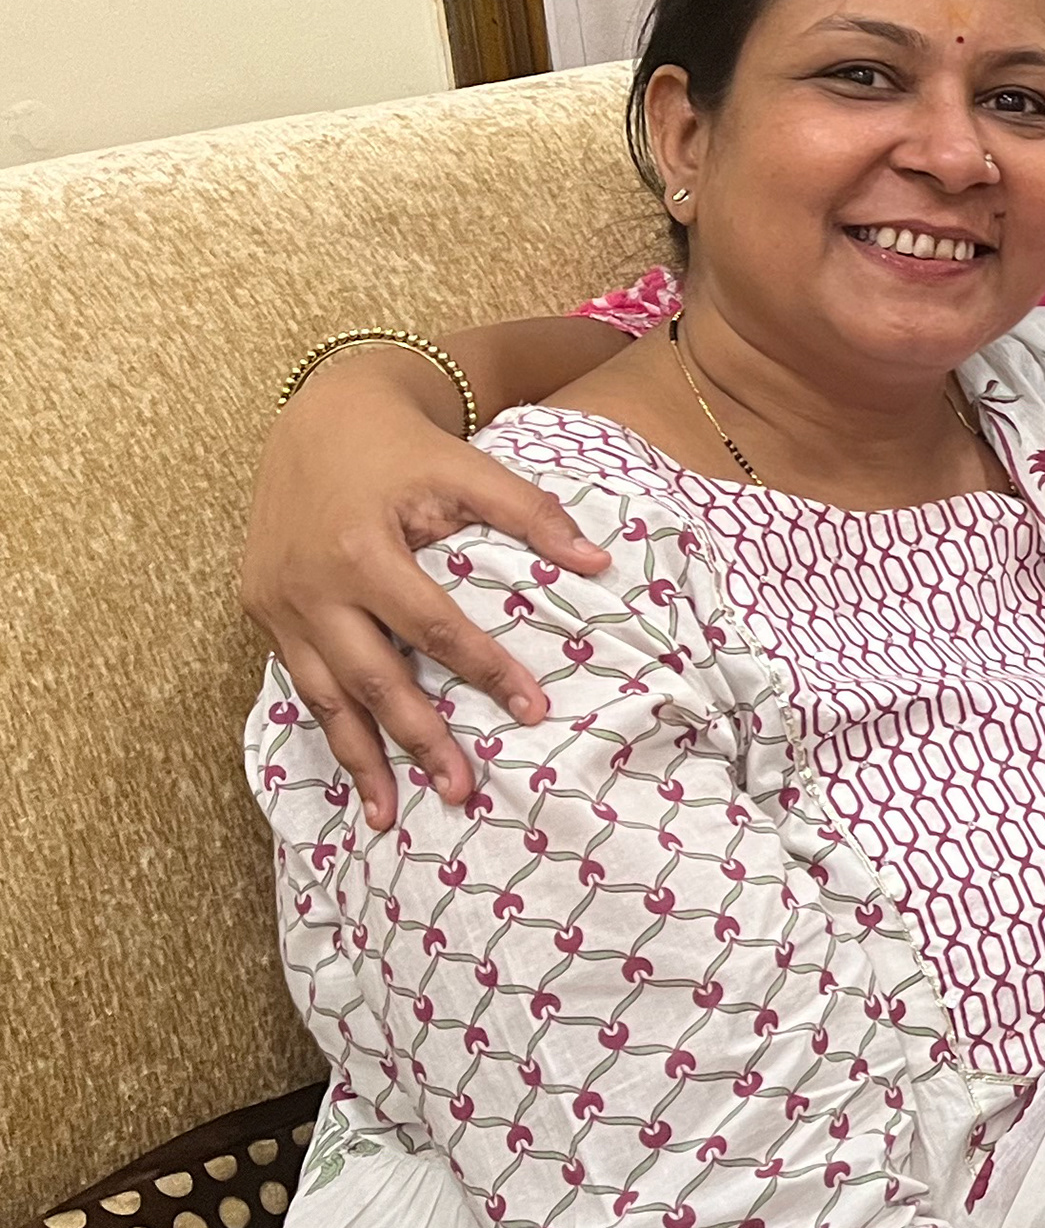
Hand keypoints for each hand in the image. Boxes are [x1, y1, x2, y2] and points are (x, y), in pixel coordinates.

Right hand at [238, 354, 609, 830]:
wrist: (320, 413)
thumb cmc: (404, 446)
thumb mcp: (469, 465)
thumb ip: (532, 513)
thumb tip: (599, 564)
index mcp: (361, 550)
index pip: (435, 628)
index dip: (485, 670)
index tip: (533, 710)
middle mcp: (310, 586)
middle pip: (371, 680)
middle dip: (418, 741)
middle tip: (463, 792)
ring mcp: (278, 603)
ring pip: (322, 697)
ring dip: (358, 759)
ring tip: (390, 814)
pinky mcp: (261, 610)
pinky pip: (299, 682)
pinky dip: (327, 727)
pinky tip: (353, 769)